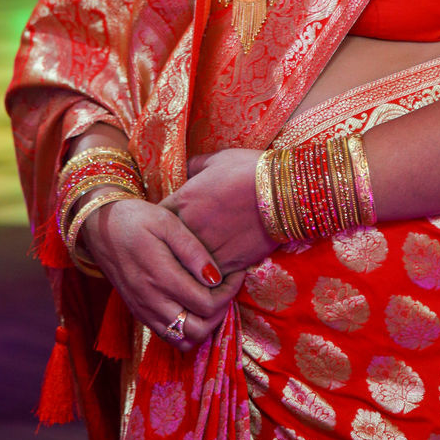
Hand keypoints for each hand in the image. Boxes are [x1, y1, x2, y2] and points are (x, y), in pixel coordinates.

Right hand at [81, 196, 243, 350]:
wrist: (100, 227)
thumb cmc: (137, 219)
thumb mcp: (167, 222)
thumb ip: (193, 250)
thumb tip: (215, 277)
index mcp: (161, 277)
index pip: (206, 304)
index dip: (228, 293)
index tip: (236, 274)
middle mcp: (151, 301)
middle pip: (198, 330)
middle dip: (220, 312)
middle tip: (227, 288)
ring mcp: (143, 311)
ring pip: (183, 341)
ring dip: (204, 325)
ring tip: (212, 298)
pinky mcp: (139, 313)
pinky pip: (168, 337)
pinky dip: (186, 329)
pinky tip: (193, 304)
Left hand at [162, 149, 276, 275]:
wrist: (281, 192)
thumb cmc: (249, 170)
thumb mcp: (218, 159)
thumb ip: (197, 166)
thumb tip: (188, 169)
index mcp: (183, 201)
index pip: (157, 219)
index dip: (161, 224)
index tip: (168, 226)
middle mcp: (189, 228)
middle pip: (166, 247)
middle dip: (169, 249)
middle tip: (174, 250)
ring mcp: (206, 250)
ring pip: (184, 268)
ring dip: (187, 267)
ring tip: (191, 268)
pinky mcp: (226, 266)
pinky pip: (208, 280)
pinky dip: (209, 279)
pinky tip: (211, 277)